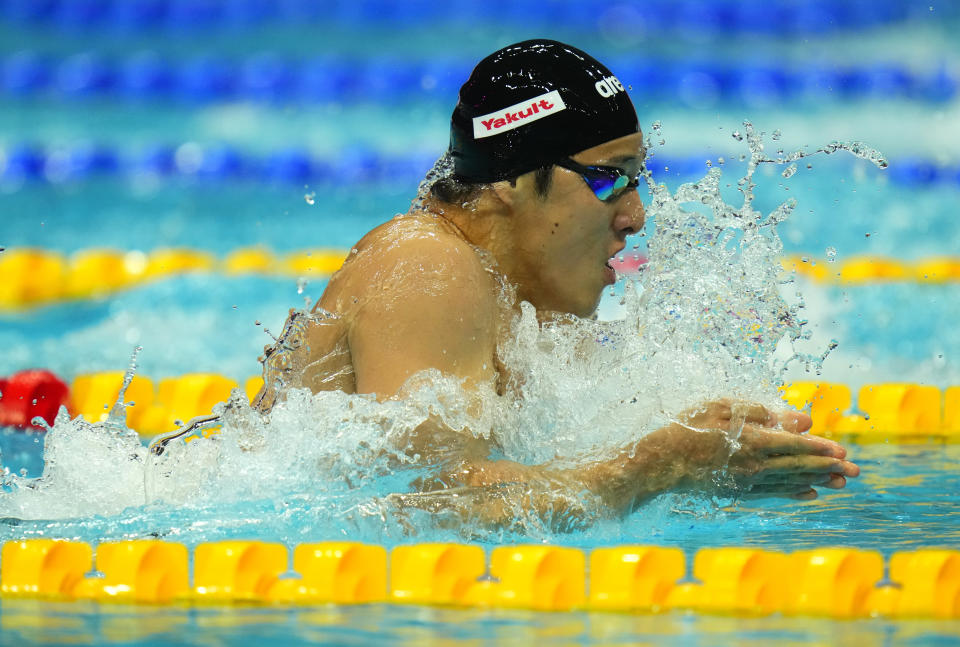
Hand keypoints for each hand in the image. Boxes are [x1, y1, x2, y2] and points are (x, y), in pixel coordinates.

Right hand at [671, 399, 859, 500]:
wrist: (660, 462)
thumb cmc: (689, 426)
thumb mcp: (721, 408)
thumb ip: (761, 412)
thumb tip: (801, 421)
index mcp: (752, 441)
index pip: (796, 446)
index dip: (821, 448)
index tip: (843, 450)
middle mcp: (754, 465)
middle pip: (799, 467)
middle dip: (830, 468)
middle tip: (856, 472)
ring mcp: (747, 482)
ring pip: (790, 482)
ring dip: (818, 481)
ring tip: (841, 482)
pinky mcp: (738, 491)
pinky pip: (773, 493)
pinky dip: (794, 493)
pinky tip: (810, 493)